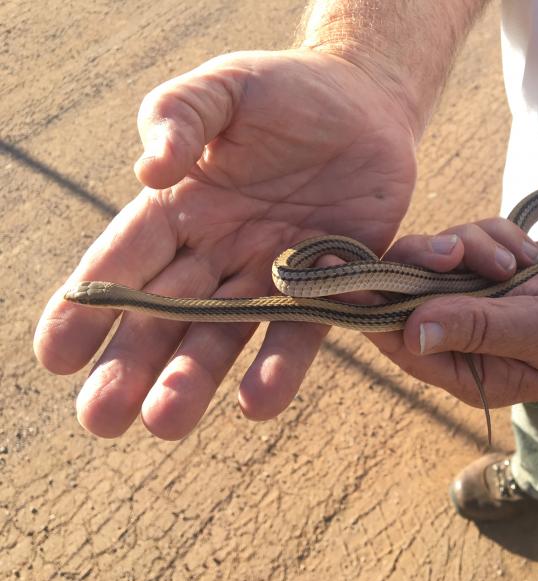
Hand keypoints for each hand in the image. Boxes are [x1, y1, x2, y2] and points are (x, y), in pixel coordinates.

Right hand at [34, 49, 416, 438]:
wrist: (367, 106)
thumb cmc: (287, 92)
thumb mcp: (225, 88)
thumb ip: (180, 115)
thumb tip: (148, 171)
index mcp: (180, 208)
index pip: (123, 261)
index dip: (88, 307)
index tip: (55, 356)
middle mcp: (218, 251)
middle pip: (166, 314)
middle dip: (132, 365)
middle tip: (100, 419)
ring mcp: (272, 273)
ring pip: (225, 333)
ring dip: (194, 378)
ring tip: (166, 421)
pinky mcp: (330, 283)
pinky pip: (303, 328)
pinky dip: (281, 364)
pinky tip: (258, 401)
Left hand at [367, 219, 537, 407]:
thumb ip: (478, 329)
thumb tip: (413, 330)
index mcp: (468, 371)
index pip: (398, 341)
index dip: (366, 308)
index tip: (337, 275)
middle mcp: (463, 336)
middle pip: (408, 292)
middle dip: (428, 264)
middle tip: (455, 252)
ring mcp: (476, 299)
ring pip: (437, 257)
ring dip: (474, 246)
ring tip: (520, 261)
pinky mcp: (491, 267)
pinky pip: (469, 237)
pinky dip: (495, 235)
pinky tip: (530, 251)